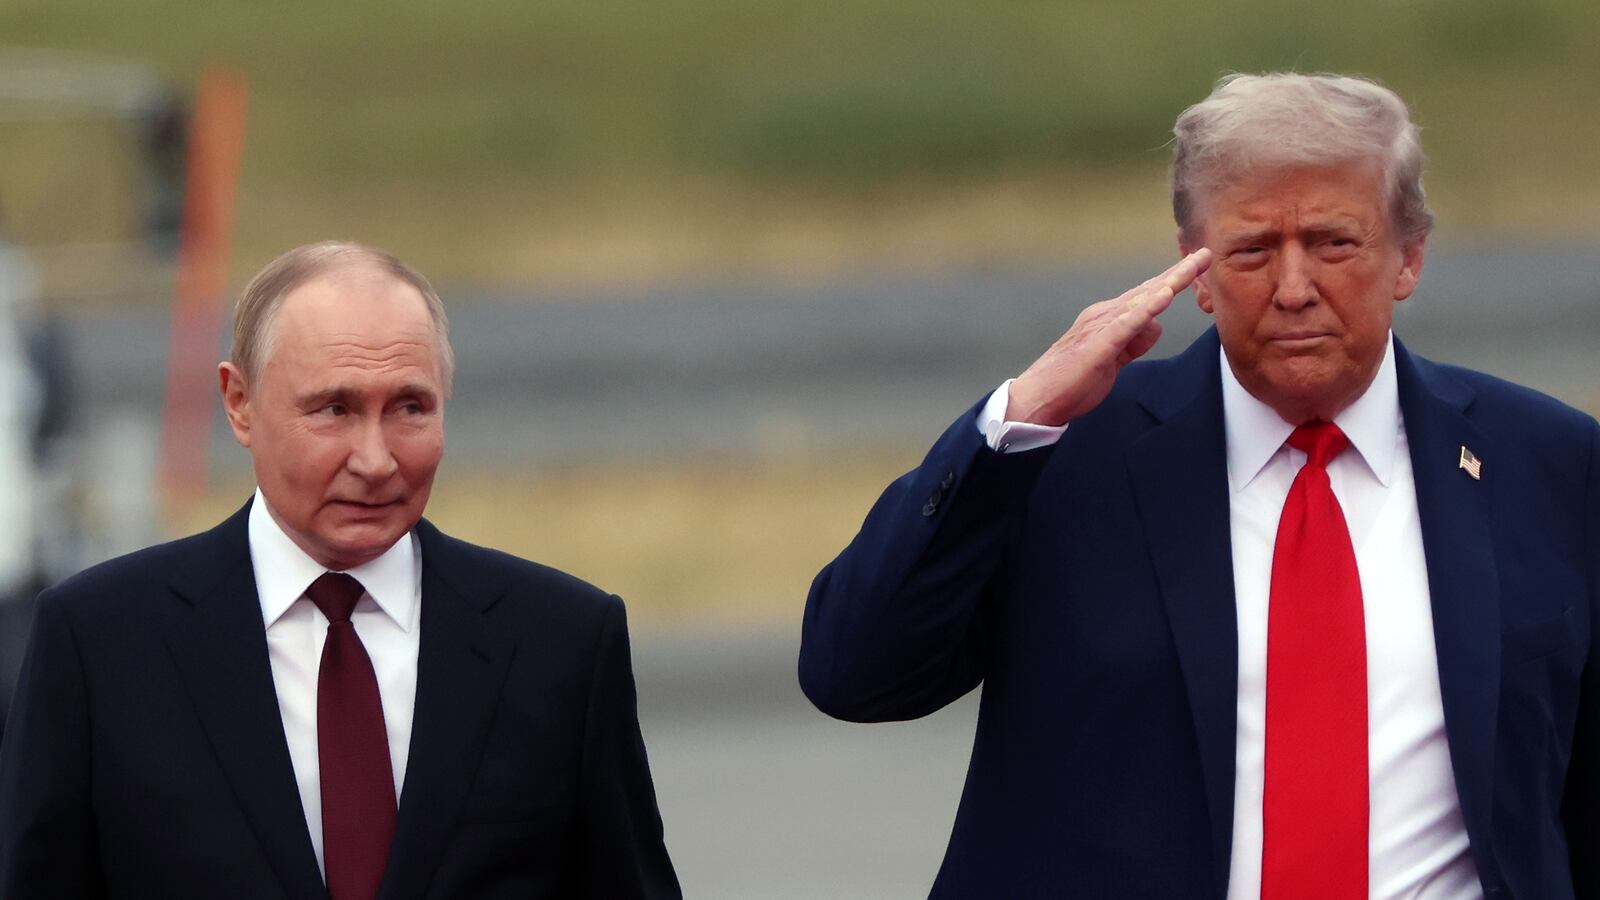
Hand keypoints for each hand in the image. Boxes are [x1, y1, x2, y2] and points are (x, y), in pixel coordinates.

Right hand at [1007, 249, 1211, 425]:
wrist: (1038, 399)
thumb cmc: (1072, 382)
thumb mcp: (1113, 360)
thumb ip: (1133, 342)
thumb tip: (1154, 326)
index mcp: (1109, 319)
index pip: (1147, 295)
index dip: (1173, 280)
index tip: (1198, 265)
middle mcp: (1105, 315)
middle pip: (1149, 290)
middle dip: (1179, 273)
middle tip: (1206, 254)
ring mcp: (1101, 327)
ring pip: (1142, 300)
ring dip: (1169, 283)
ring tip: (1194, 267)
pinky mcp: (1099, 345)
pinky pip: (1128, 323)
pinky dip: (1147, 308)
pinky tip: (1165, 295)